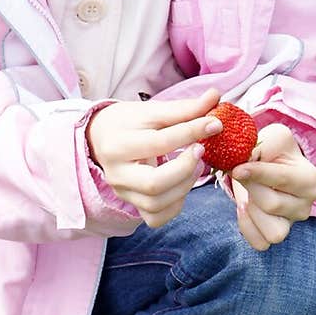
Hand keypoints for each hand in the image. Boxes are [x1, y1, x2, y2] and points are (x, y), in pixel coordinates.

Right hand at [86, 87, 222, 228]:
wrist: (100, 139)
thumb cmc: (127, 123)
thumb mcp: (151, 111)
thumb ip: (183, 109)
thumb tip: (215, 96)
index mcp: (118, 145)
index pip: (159, 142)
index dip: (191, 132)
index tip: (214, 123)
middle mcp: (117, 174)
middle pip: (155, 183)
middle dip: (186, 168)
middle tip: (201, 150)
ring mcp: (123, 193)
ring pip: (157, 204)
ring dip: (185, 186)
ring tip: (196, 166)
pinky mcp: (132, 205)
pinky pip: (156, 218)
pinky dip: (176, 204)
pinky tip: (183, 184)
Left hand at [228, 123, 315, 250]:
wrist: (269, 165)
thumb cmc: (273, 151)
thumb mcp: (272, 138)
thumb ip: (261, 146)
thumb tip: (244, 160)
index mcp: (311, 180)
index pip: (282, 180)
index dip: (257, 173)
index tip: (237, 168)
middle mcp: (306, 205)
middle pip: (272, 205)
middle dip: (251, 189)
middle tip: (241, 174)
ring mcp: (293, 222)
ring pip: (273, 231)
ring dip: (252, 212)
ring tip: (247, 195)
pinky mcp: (277, 234)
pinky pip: (261, 243)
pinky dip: (248, 227)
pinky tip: (244, 208)